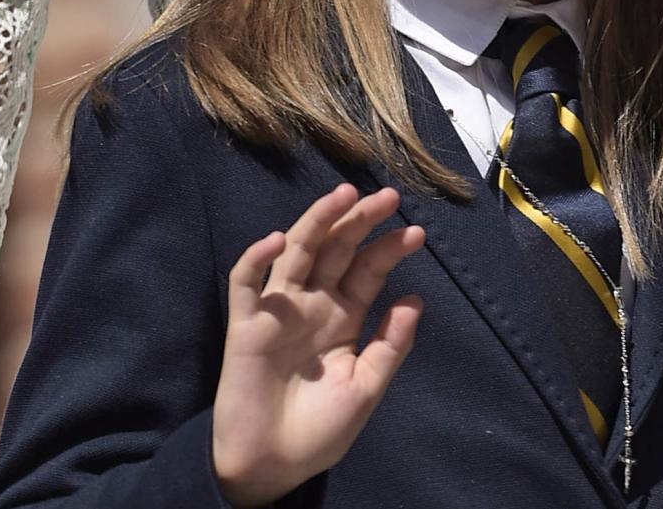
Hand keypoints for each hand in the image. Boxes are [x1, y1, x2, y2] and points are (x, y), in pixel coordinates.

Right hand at [211, 183, 424, 506]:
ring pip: (297, 250)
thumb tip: (416, 298)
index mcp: (343, 316)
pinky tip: (277, 240)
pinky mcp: (246, 322)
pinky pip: (246, 281)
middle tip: (387, 196)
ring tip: (342, 196)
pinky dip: (257, 257)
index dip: (389, 249)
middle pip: (336, 249)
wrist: (271, 466)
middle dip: (360, 220)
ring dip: (317, 220)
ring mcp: (279, 308)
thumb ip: (389, 346)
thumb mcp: (364, 389)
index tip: (417, 233)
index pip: (368, 270)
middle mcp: (313, 303)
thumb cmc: (319, 430)